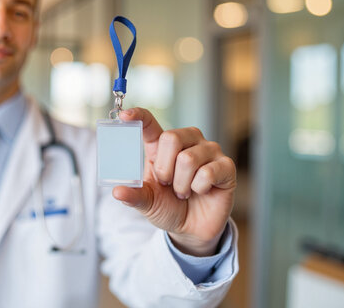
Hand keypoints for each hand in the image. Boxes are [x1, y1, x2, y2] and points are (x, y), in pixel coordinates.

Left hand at [112, 108, 235, 256]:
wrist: (192, 229)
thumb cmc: (169, 207)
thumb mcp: (148, 202)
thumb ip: (134, 195)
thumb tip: (117, 192)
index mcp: (163, 146)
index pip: (150, 124)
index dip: (139, 116)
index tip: (124, 116)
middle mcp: (187, 141)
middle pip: (171, 138)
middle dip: (165, 168)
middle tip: (168, 184)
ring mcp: (209, 151)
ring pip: (188, 158)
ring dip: (181, 183)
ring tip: (184, 191)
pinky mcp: (226, 166)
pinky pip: (207, 172)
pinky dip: (199, 188)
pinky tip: (202, 191)